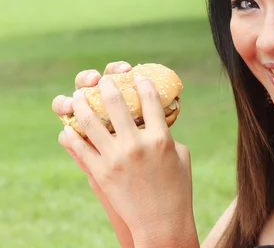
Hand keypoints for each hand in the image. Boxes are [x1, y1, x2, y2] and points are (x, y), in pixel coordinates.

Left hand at [63, 70, 197, 246]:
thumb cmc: (177, 187)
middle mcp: (137, 145)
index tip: (138, 76)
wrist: (161, 221)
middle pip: (117, 104)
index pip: (150, 100)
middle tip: (102, 80)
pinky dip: (71, 135)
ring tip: (77, 97)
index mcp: (161, 138)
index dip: (143, 83)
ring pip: (91, 122)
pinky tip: (67, 128)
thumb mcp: (180, 155)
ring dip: (81, 104)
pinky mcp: (100, 173)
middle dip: (107, 86)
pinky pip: (79, 148)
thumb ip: (166, 134)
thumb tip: (153, 119)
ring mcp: (116, 159)